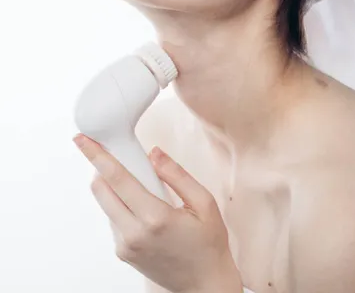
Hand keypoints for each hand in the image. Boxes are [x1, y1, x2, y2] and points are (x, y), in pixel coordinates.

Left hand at [73, 134, 242, 292]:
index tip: (83, 140)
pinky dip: (121, 205)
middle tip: (117, 156)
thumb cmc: (208, 244)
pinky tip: (142, 207)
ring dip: (113, 188)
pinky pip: (113, 219)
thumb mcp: (204, 202)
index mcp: (155, 218)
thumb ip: (176, 174)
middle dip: (102, 168)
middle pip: (101, 190)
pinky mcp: (123, 253)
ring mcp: (125, 246)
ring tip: (140, 188)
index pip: (117, 178)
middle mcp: (134, 233)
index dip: (97, 155)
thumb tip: (154, 154)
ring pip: (105, 204)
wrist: (204, 285)